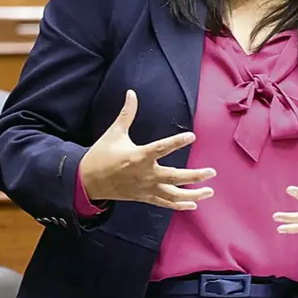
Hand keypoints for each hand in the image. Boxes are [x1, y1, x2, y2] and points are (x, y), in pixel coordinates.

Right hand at [78, 90, 215, 209]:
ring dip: (192, 195)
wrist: (86, 181)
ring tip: (209, 192)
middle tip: (212, 172)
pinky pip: (164, 203)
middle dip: (194, 176)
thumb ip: (126, 114)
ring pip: (172, 195)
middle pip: (174, 177)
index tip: (192, 136)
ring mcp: (145, 188)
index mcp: (138, 156)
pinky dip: (179, 205)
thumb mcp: (114, 133)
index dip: (176, 142)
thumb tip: (131, 93)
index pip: (161, 148)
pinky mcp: (144, 197)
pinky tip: (193, 204)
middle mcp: (145, 174)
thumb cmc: (101, 155)